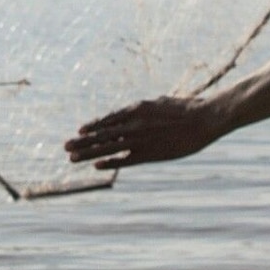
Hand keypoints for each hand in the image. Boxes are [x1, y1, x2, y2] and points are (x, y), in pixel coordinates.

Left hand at [64, 94, 227, 170]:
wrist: (204, 118)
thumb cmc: (186, 109)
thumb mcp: (160, 103)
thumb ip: (144, 110)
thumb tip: (134, 111)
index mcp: (137, 109)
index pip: (108, 119)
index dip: (93, 126)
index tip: (79, 130)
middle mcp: (134, 123)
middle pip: (102, 134)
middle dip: (82, 141)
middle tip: (65, 146)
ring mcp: (141, 139)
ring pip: (108, 146)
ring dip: (88, 153)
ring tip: (71, 157)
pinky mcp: (151, 153)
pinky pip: (125, 159)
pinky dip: (110, 162)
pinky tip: (96, 166)